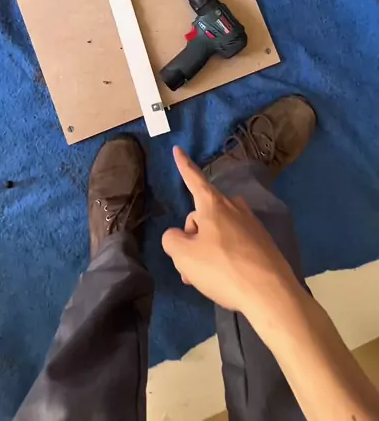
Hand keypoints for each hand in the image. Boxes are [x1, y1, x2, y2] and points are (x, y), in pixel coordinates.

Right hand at [162, 146, 300, 319]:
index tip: (178, 149)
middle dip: (191, 238)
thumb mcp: (184, 256)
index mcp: (213, 205)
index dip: (183, 166)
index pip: (193, 179)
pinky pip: (234, 242)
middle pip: (202, 215)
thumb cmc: (223, 269)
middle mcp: (234, 208)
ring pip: (218, 231)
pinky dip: (224, 256)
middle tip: (187, 268)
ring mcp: (251, 224)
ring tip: (204, 278)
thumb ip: (172, 240)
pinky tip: (226, 278)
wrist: (270, 293)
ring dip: (206, 250)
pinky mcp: (262, 242)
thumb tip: (178, 235)